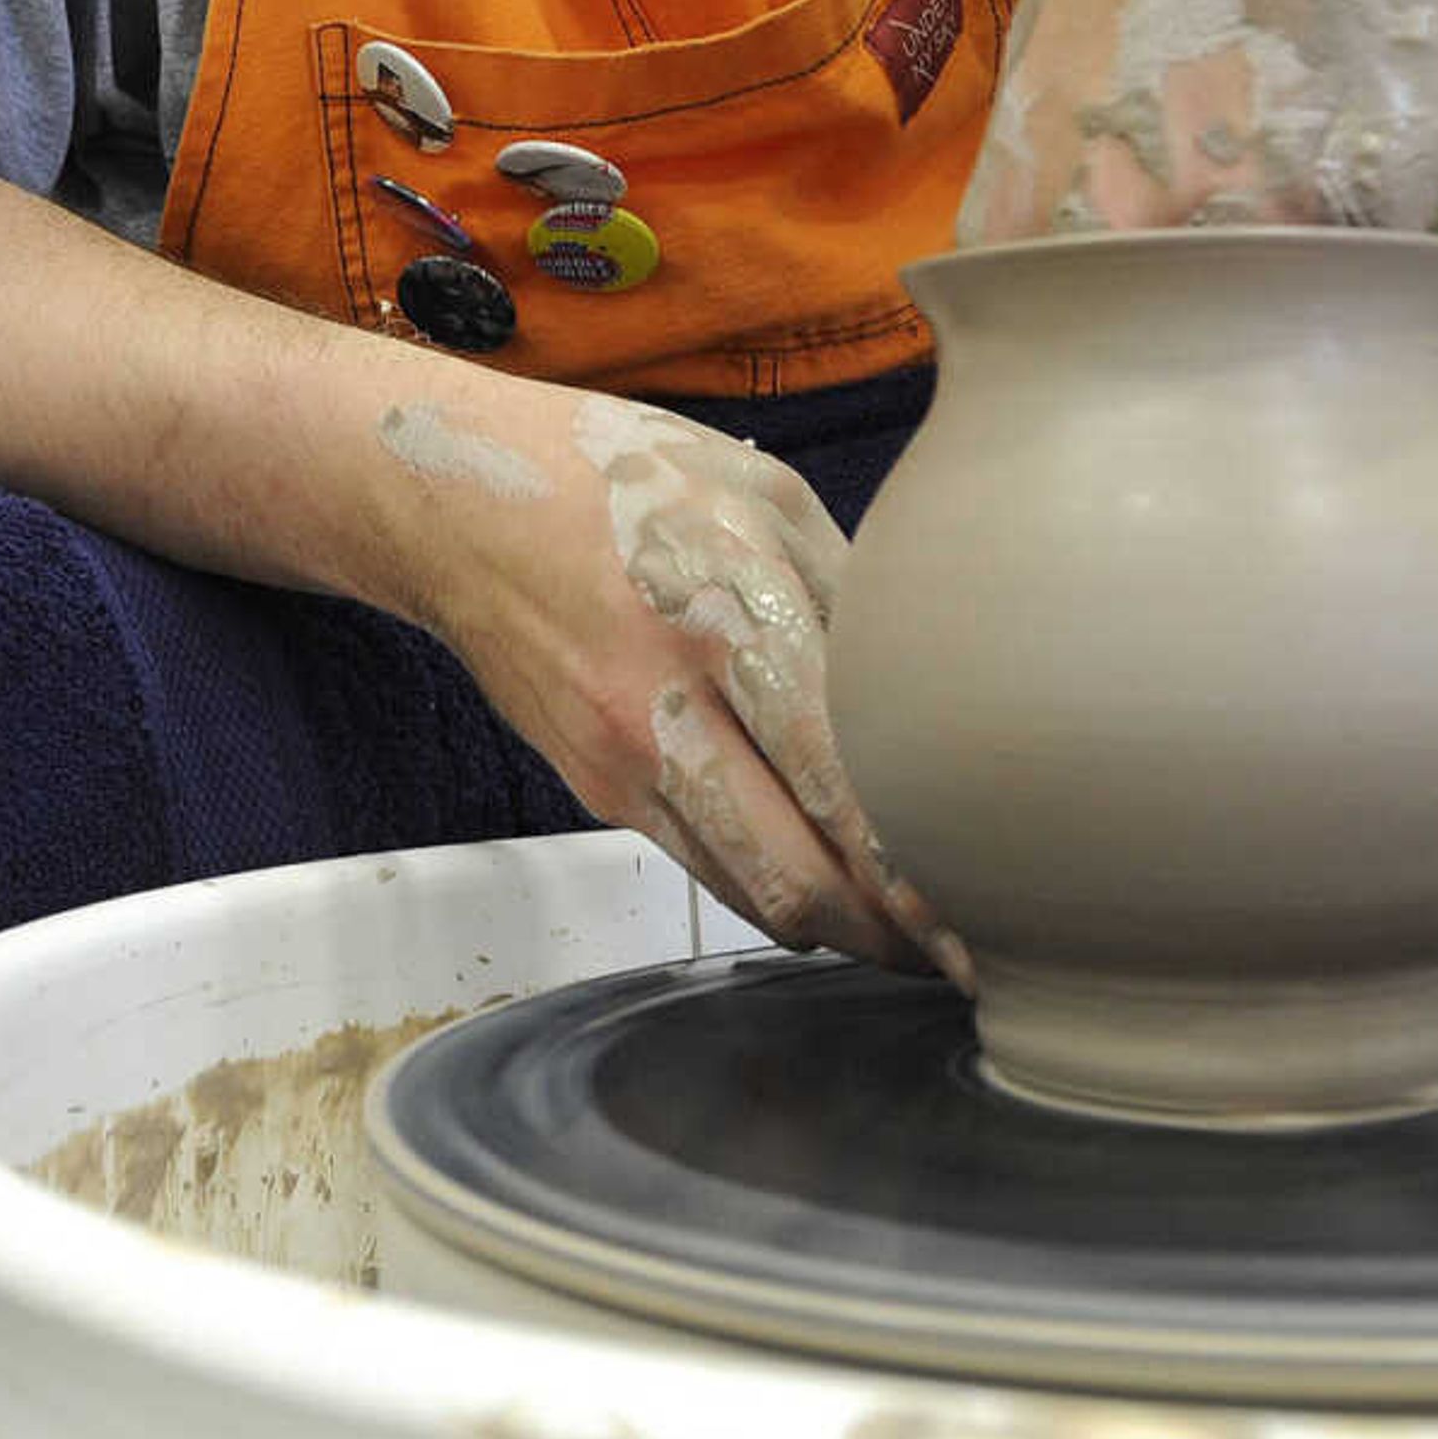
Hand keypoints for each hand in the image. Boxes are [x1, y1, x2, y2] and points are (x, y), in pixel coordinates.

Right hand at [365, 384, 963, 979]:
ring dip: (838, 931)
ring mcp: (623, 760)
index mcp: (725, 613)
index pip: (839, 779)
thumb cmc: (615, 479)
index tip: (981, 919)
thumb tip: (944, 682)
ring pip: (750, 894)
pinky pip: (703, 868)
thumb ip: (852, 594)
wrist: (456, 507)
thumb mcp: (761, 495)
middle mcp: (667, 705)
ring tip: (914, 940)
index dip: (917, 871)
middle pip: (796, 874)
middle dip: (893, 937)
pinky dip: (772, 896)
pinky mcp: (598, 790)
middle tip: (965, 959)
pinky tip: (827, 892)